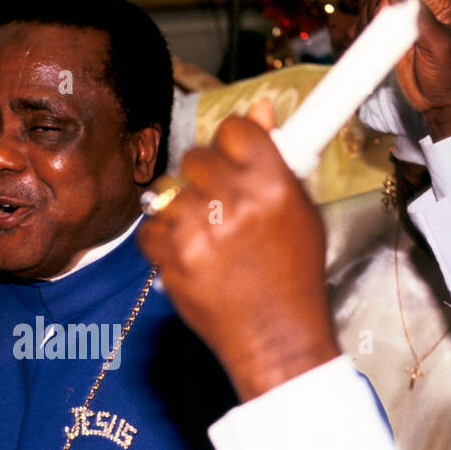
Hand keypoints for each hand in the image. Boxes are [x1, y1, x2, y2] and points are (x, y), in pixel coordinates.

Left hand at [137, 100, 339, 401]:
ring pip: (169, 191)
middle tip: (219, 204)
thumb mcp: (300, 214)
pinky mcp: (171, 256)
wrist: (275, 337)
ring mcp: (198, 229)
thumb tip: (260, 112)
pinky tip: (190, 254)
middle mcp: (234, 200)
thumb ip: (277, 162)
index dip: (230, 144)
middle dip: (204, 176)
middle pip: (196, 156)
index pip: (233, 129)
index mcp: (273, 184)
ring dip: (182, 209)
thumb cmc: (293, 278)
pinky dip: (163, 239)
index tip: (232, 158)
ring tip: (208, 236)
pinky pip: (149, 226)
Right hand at [359, 0, 450, 141]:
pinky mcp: (395, 39)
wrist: (443, 102)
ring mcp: (407, 24)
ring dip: (367, 16)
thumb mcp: (439, 44)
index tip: (385, 12)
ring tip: (364, 34)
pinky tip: (361, 39)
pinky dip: (364, 30)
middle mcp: (424, 9)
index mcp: (441, 4)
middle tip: (373, 24)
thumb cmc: (449, 75)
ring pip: (379, 5)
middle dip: (376, 2)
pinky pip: (375, 25)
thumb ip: (421, 16)